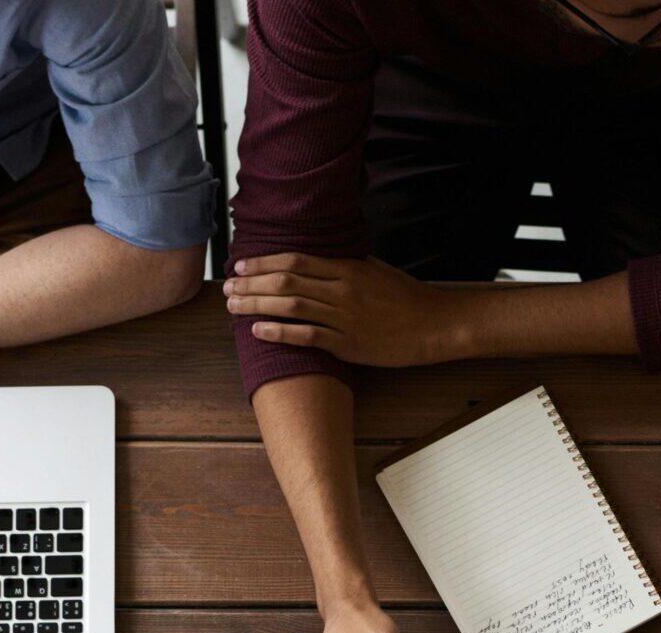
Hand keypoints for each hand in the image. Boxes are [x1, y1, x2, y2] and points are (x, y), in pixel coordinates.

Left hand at [226, 255, 460, 366]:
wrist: (433, 325)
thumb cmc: (405, 298)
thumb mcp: (374, 271)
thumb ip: (344, 266)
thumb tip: (318, 260)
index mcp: (346, 269)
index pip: (295, 261)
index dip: (264, 262)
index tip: (241, 265)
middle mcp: (341, 290)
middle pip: (286, 282)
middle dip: (252, 284)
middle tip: (228, 287)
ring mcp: (344, 318)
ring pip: (291, 307)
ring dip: (257, 305)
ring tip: (233, 306)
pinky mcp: (348, 344)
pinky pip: (307, 336)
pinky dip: (280, 333)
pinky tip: (258, 330)